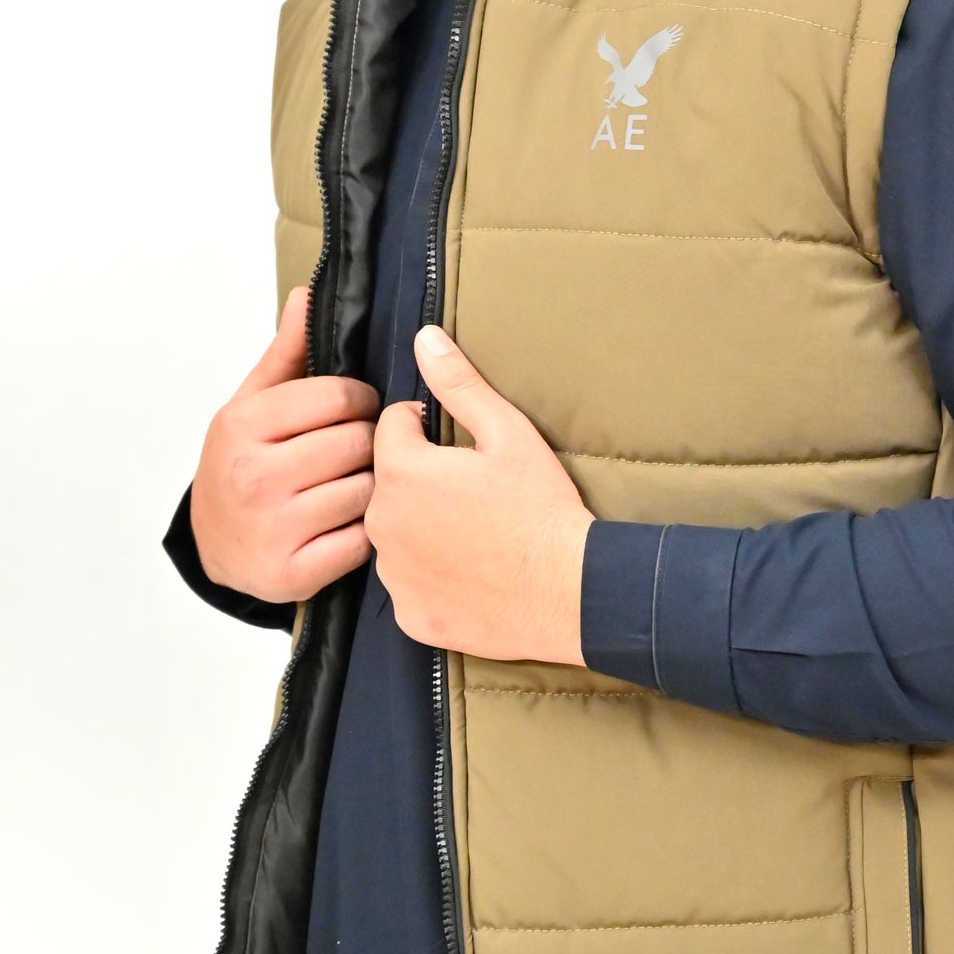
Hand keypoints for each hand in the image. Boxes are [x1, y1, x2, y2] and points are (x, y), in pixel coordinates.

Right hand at [189, 287, 380, 604]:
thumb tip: (306, 293)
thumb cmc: (242, 464)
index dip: (362, 400)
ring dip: (373, 486)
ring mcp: (273, 528)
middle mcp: (254, 476)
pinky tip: (350, 521)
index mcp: (243, 425)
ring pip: (368, 491)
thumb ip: (286, 353)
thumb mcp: (252, 405)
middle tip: (359, 450)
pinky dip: (367, 531)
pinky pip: (363, 541)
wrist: (214, 545)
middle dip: (369, 443)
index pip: (340, 396)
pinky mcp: (293, 573)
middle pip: (359, 443)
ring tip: (355, 482)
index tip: (359, 409)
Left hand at [365, 327, 592, 665]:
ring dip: (420, 530)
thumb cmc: (542, 507)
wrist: (571, 591)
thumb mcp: (508, 433)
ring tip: (474, 535)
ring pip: (395, 536)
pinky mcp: (410, 615)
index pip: (391, 428)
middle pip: (387, 484)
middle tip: (473, 494)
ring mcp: (393, 576)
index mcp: (402, 472)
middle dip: (420, 480)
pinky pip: (409, 586)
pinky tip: (470, 574)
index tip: (461, 448)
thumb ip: (458, 384)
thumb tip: (424, 338)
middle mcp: (383, 524)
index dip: (425, 428)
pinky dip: (431, 579)